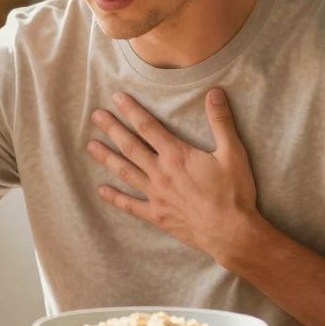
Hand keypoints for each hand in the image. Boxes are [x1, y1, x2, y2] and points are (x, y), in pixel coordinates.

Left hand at [87, 89, 261, 268]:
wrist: (231, 233)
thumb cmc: (234, 193)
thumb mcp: (233, 153)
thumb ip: (221, 121)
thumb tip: (214, 92)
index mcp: (176, 155)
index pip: (147, 127)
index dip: (131, 110)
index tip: (116, 98)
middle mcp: (161, 173)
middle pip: (130, 146)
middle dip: (112, 129)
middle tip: (96, 116)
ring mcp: (156, 195)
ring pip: (125, 172)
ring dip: (107, 158)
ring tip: (90, 146)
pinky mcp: (157, 215)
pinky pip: (130, 205)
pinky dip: (115, 198)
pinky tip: (101, 190)